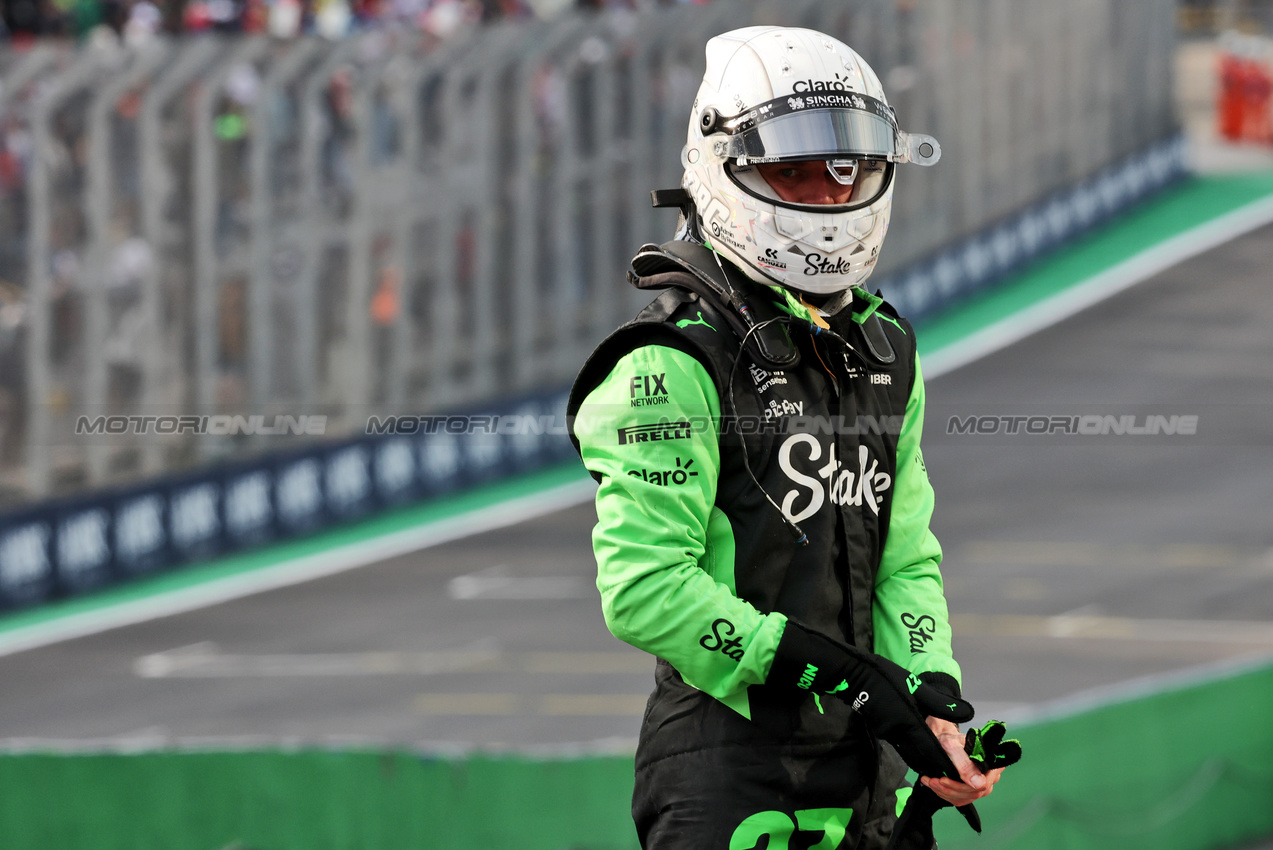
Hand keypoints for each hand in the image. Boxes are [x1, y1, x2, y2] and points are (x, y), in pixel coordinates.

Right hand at [768, 621, 974, 779]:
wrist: (854, 676)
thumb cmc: (887, 678)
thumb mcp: (917, 686)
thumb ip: (942, 704)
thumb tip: (969, 713)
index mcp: (910, 724)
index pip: (932, 752)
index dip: (946, 765)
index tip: (960, 776)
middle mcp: (899, 735)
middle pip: (920, 759)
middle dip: (936, 768)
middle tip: (953, 775)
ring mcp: (888, 735)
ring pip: (910, 754)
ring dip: (924, 761)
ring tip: (940, 766)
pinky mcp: (882, 731)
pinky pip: (901, 746)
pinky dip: (913, 751)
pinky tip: (920, 748)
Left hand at [919, 717, 1003, 805]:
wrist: (943, 739)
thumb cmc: (949, 740)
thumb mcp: (953, 747)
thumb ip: (965, 764)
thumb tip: (979, 784)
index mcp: (991, 762)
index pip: (984, 784)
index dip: (963, 786)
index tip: (943, 780)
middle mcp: (989, 774)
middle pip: (974, 792)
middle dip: (950, 789)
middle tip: (933, 781)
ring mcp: (981, 783)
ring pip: (966, 797)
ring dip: (945, 792)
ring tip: (931, 782)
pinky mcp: (971, 789)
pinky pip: (961, 799)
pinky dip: (946, 795)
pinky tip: (935, 786)